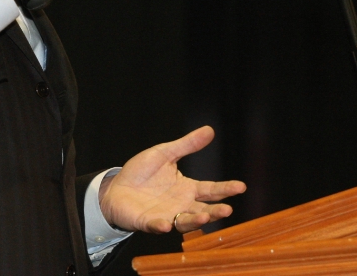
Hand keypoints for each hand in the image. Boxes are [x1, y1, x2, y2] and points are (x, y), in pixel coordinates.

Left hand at [98, 126, 245, 233]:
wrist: (116, 186)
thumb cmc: (142, 172)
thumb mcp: (165, 153)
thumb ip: (187, 145)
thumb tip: (209, 130)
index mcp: (187, 189)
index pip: (210, 190)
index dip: (225, 189)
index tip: (240, 186)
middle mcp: (180, 205)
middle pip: (202, 210)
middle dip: (215, 211)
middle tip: (227, 210)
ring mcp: (166, 215)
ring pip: (185, 222)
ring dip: (194, 221)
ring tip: (204, 217)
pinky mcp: (148, 222)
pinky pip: (156, 225)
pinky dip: (161, 226)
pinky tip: (166, 224)